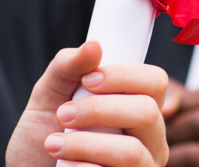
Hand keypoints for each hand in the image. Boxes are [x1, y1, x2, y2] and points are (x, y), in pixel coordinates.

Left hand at [5, 41, 168, 166]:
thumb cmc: (43, 139)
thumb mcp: (47, 98)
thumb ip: (67, 68)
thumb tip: (93, 45)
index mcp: (139, 107)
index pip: (156, 81)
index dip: (124, 76)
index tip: (87, 80)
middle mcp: (150, 139)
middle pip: (147, 112)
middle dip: (99, 109)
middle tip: (63, 115)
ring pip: (131, 152)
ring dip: (84, 144)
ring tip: (52, 145)